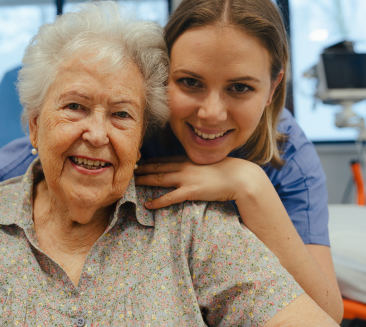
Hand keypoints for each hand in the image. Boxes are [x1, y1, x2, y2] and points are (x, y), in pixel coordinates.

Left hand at [135, 156, 264, 208]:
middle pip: (156, 167)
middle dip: (140, 169)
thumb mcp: (205, 166)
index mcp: (187, 160)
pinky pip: (170, 197)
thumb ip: (192, 168)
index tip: (136, 163)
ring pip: (159, 179)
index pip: (162, 160)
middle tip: (127, 172)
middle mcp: (184, 167)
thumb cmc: (224, 172)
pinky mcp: (191, 191)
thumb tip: (183, 172)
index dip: (147, 162)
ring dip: (144, 181)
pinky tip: (148, 204)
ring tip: (131, 185)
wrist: (239, 177)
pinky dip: (157, 201)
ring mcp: (186, 178)